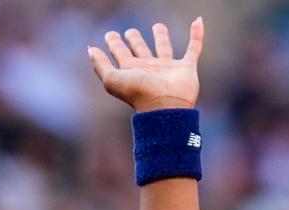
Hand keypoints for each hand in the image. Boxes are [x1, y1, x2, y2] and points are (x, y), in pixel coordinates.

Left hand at [88, 18, 202, 112]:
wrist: (166, 107)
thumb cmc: (139, 94)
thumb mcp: (112, 80)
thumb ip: (100, 65)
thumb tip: (90, 49)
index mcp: (132, 70)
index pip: (121, 53)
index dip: (114, 43)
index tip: (110, 34)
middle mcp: (149, 69)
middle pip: (140, 50)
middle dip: (135, 40)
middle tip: (130, 31)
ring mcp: (168, 68)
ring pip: (164, 48)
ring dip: (161, 37)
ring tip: (157, 26)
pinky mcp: (187, 68)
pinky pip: (194, 48)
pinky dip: (197, 35)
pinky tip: (198, 22)